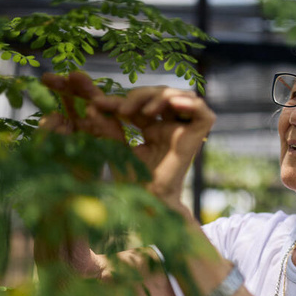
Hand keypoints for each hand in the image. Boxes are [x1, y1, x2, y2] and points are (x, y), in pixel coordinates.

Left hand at [40, 72, 214, 206]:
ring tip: (144, 111)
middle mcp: (171, 127)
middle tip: (123, 109)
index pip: (140, 104)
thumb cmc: (133, 181)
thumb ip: (107, 127)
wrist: (148, 201)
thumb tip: (92, 107)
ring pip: (181, 96)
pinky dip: (190, 103)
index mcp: (154, 129)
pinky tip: (172, 104)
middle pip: (162, 94)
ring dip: (162, 96)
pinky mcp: (198, 138)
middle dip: (141, 95)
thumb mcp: (116, 147)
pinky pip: (203, 113)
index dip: (120, 100)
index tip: (97, 104)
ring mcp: (185, 132)